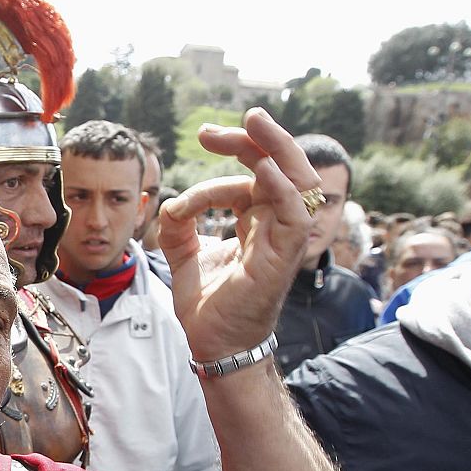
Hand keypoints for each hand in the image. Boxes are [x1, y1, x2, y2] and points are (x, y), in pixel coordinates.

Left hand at [157, 107, 319, 359]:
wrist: (213, 346)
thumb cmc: (207, 307)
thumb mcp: (183, 256)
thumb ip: (179, 225)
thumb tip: (170, 203)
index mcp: (258, 221)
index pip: (254, 174)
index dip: (229, 157)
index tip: (198, 152)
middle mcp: (275, 225)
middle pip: (282, 167)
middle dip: (255, 139)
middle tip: (216, 129)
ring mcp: (283, 240)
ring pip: (300, 182)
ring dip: (279, 149)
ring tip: (253, 124)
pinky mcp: (282, 258)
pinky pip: (295, 216)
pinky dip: (282, 189)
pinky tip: (260, 170)